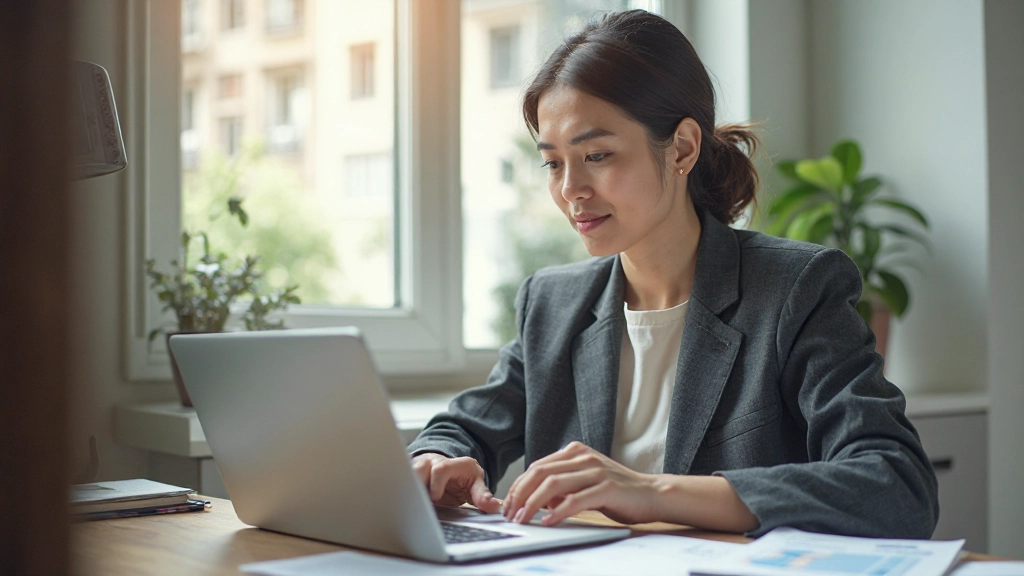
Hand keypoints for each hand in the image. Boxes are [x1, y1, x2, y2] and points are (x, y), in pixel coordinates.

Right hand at [411, 452, 500, 513]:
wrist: (451, 468)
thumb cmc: (463, 477)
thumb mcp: (476, 485)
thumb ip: (482, 496)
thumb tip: (495, 507)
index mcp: (453, 464)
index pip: (440, 470)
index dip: (436, 486)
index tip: (436, 498)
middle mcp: (433, 461)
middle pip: (417, 470)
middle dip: (416, 488)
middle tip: (420, 502)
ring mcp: (419, 465)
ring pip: (405, 475)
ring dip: (407, 491)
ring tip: (413, 502)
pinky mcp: (408, 472)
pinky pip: (400, 480)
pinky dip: (402, 491)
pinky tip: (405, 501)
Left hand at [502, 441, 659, 525]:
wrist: (652, 494)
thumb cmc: (618, 492)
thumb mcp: (585, 483)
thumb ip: (563, 487)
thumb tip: (537, 500)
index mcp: (575, 452)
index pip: (537, 466)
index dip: (518, 486)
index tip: (508, 504)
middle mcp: (583, 457)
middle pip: (540, 473)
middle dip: (520, 494)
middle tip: (510, 513)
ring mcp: (595, 471)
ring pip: (553, 484)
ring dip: (533, 504)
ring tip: (522, 519)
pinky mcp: (607, 487)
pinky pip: (575, 500)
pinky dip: (558, 512)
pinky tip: (548, 522)